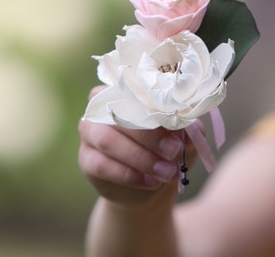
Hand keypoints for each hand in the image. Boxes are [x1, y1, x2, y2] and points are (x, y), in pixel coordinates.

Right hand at [78, 86, 201, 207]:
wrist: (151, 184)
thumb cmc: (166, 149)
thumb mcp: (181, 137)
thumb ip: (185, 129)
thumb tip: (188, 126)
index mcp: (127, 92)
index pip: (135, 90)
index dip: (157, 109)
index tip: (179, 130)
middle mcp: (102, 106)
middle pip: (120, 115)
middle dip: (151, 136)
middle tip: (175, 152)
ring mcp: (90, 132)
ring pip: (109, 141)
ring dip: (141, 158)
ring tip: (167, 172)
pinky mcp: (86, 159)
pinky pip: (103, 165)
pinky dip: (130, 175)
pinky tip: (152, 182)